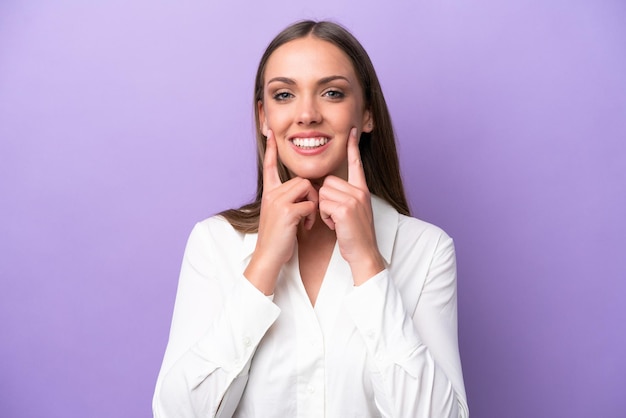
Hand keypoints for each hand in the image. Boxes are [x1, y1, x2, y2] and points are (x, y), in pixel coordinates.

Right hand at [244, 130, 318, 293]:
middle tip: (309, 214)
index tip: (271, 133)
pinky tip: (305, 227)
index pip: (270, 166)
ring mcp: (278, 202)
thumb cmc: (277, 239)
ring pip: (307, 188)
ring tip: (307, 220)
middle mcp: (271, 194)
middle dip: (311, 195)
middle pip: (301, 179)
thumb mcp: (279, 215)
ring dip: (313, 204)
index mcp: (269, 193)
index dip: (271, 150)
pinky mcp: (287, 212)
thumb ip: (287, 200)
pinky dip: (312, 216)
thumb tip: (304, 192)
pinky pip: (310, 204)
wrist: (268, 257)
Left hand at [319, 128, 384, 284]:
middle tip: (336, 215)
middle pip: (328, 181)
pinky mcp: (346, 209)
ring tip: (337, 221)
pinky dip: (325, 217)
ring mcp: (354, 200)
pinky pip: (324, 205)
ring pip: (323, 193)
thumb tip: (328, 186)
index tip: (352, 131)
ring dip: (324, 209)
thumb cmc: (355, 234)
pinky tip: (336, 226)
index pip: (356, 164)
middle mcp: (360, 191)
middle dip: (326, 199)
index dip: (353, 147)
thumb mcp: (355, 211)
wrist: (364, 253)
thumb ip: (346, 196)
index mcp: (362, 190)